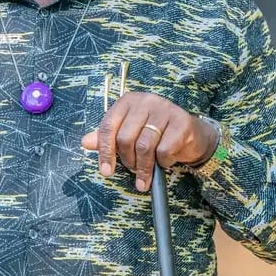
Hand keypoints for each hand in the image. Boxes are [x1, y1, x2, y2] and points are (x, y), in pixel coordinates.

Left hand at [81, 92, 216, 191]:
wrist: (191, 134)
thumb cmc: (155, 133)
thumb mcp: (129, 133)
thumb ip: (107, 137)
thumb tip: (85, 142)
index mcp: (128, 101)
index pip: (108, 126)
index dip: (105, 151)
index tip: (106, 171)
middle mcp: (145, 101)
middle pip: (125, 138)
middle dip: (127, 161)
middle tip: (133, 170)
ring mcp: (165, 109)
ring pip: (144, 147)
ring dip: (143, 167)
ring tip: (145, 174)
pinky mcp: (181, 122)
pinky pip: (164, 151)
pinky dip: (163, 163)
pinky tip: (165, 161)